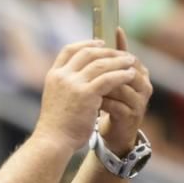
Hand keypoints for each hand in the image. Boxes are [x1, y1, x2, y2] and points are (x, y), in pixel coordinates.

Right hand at [34, 39, 137, 153]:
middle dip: (106, 50)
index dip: (86, 43)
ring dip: (118, 60)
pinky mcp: (86, 94)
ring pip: (100, 64)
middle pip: (87, 53)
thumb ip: (66, 86)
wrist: (52, 140)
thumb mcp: (56, 98)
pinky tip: (130, 75)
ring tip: (131, 61)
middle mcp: (62, 76)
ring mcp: (73, 84)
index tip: (100, 42)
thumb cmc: (56, 125)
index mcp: (53, 75)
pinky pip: (108, 79)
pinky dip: (121, 74)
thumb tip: (82, 80)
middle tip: (121, 52)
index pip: (69, 50)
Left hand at [99, 28, 152, 155]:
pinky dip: (101, 101)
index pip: (129, 57)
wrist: (114, 131)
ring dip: (101, 84)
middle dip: (106, 68)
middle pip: (126, 71)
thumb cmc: (113, 99)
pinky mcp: (131, 117)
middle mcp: (145, 86)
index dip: (113, 52)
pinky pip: (115, 105)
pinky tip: (89, 99)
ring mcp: (140, 102)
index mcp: (142, 73)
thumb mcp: (112, 76)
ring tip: (85, 83)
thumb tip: (117, 28)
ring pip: (120, 87)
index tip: (98, 47)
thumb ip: (114, 56)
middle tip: (87, 66)